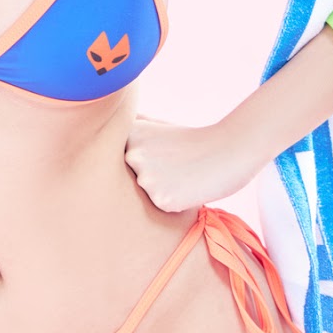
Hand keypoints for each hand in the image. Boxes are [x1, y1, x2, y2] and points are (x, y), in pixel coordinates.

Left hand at [123, 115, 262, 212]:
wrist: (231, 150)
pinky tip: (189, 186)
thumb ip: (130, 135)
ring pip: (146, 193)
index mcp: (129, 135)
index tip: (161, 153)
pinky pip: (162, 206)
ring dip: (162, 189)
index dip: (141, 160)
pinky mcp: (161, 199)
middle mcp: (132, 156)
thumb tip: (101, 136)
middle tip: (175, 164)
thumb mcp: (157, 126)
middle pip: (131, 179)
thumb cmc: (194, 140)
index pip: (117, 161)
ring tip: (182, 173)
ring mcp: (145, 178)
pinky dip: (175, 201)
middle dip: (150, 176)